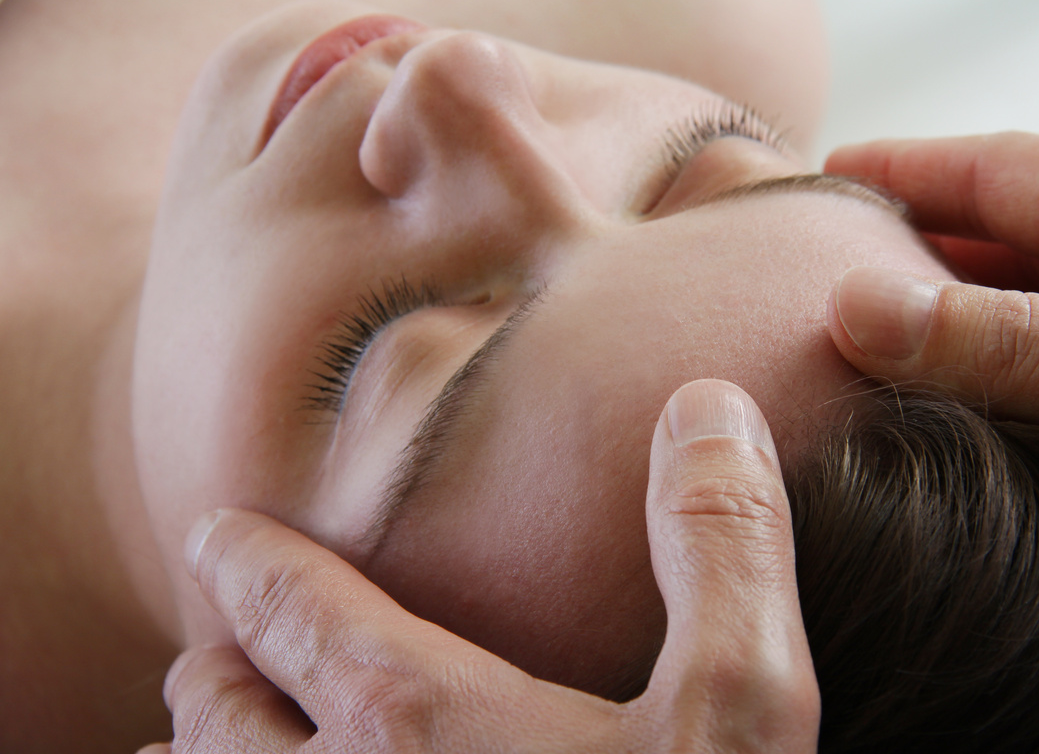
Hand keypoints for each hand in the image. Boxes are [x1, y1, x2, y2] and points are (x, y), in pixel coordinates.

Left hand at [139, 379, 819, 752]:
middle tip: (229, 638)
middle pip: (217, 709)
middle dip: (218, 659)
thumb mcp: (737, 719)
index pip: (288, 607)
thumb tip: (706, 408)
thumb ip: (720, 552)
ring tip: (212, 735)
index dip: (249, 559)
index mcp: (415, 722)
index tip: (222, 534)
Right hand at [823, 132, 1038, 457]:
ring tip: (882, 359)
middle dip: (920, 253)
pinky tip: (990, 423)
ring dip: (967, 330)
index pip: (998, 170)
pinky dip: (1022, 386)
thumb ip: (1024, 342)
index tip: (827, 180)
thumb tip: (862, 310)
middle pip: (1016, 237)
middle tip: (828, 284)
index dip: (904, 172)